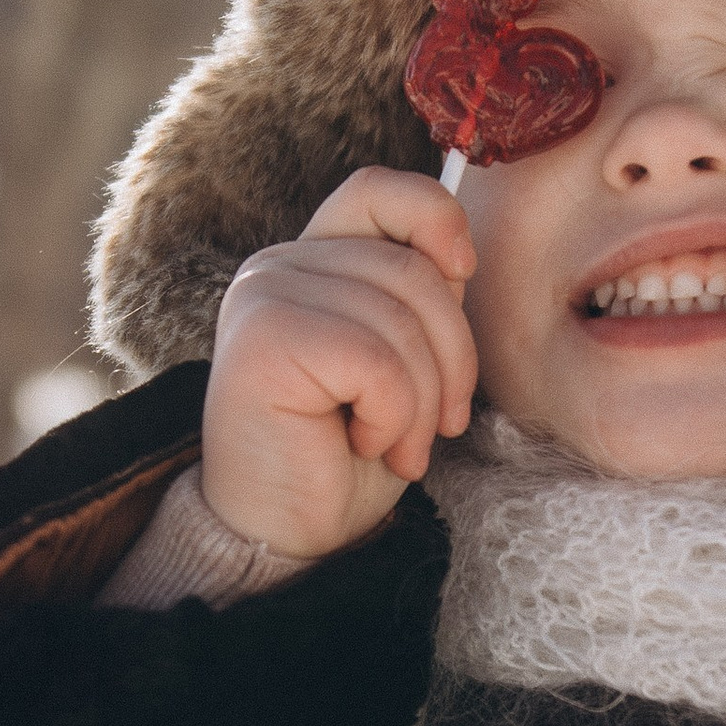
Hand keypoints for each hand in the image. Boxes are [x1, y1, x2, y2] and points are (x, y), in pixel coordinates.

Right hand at [201, 166, 477, 562]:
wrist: (287, 534)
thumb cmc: (345, 455)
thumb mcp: (404, 362)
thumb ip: (420, 300)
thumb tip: (459, 255)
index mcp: (314, 259)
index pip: (378, 191)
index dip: (434, 217)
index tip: (463, 270)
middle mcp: (279, 265)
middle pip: (413, 270)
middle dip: (452, 359)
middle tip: (440, 426)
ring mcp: (265, 296)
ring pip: (401, 322)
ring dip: (423, 404)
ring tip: (398, 446)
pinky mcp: (262, 341)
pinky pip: (376, 361)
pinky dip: (392, 416)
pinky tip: (362, 443)